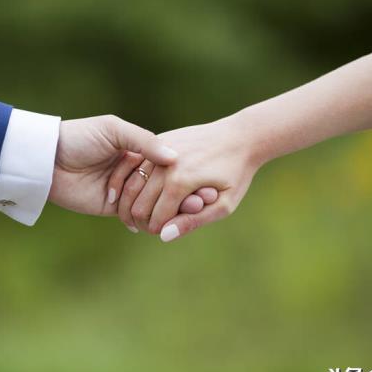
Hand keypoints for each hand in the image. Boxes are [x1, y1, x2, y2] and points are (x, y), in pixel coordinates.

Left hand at [47, 115, 215, 217]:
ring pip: (151, 203)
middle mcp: (132, 170)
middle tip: (204, 201)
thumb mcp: (114, 131)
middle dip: (183, 194)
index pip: (168, 164)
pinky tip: (165, 226)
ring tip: (190, 215)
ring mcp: (122, 190)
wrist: (47, 158)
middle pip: (163, 186)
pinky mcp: (111, 208)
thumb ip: (144, 142)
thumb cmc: (80, 137)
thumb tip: (175, 159)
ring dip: (169, 210)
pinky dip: (147, 221)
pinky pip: (132, 217)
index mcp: (136, 149)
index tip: (206, 180)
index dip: (186, 173)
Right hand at [115, 114, 261, 240]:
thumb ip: (193, 221)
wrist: (241, 136)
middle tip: (152, 225)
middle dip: (142, 221)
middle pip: (137, 206)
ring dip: (134, 203)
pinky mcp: (159, 140)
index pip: (154, 220)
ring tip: (146, 211)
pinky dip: (134, 183)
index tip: (165, 232)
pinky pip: (135, 166)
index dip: (158, 231)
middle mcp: (165, 165)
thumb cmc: (236, 173)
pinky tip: (143, 191)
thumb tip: (163, 236)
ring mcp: (159, 150)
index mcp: (180, 182)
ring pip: (130, 186)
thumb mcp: (224, 204)